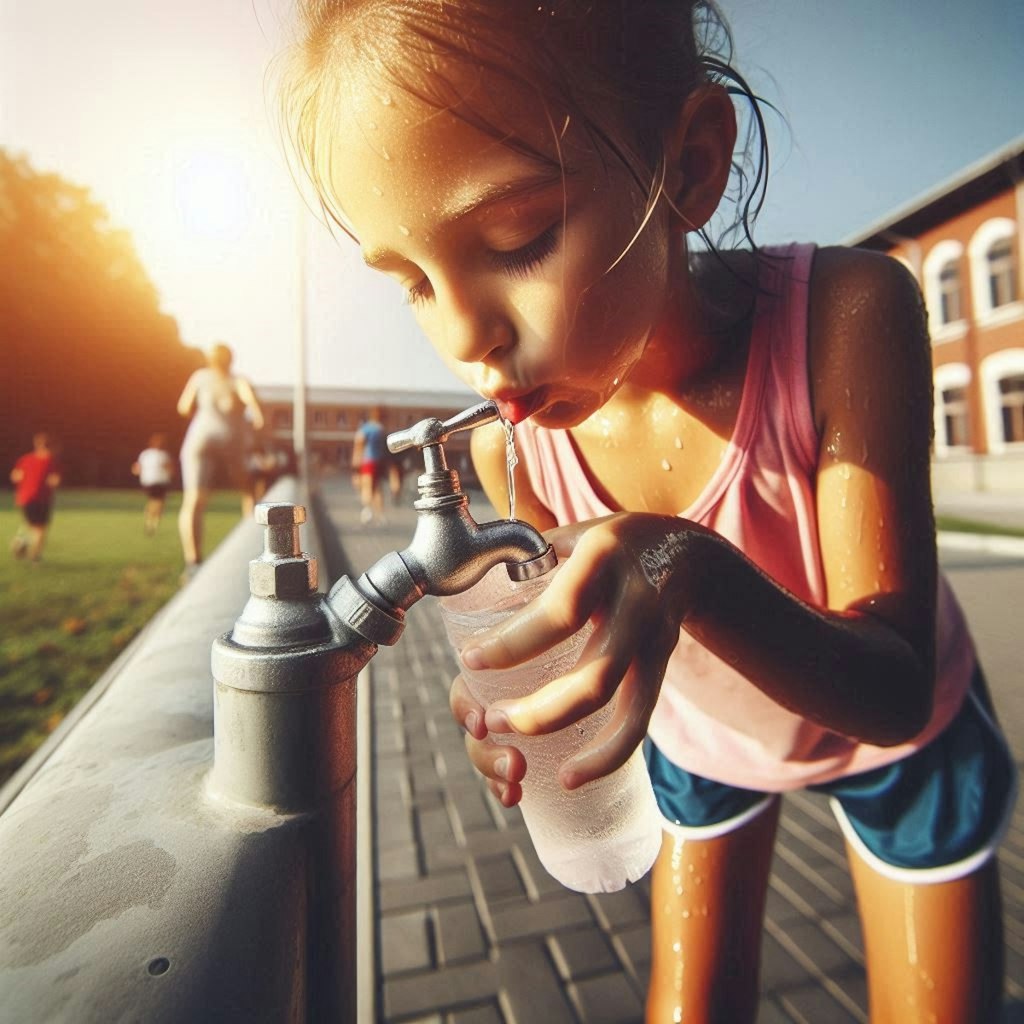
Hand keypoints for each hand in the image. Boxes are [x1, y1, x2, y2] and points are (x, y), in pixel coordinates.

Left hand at [456, 512, 699, 790]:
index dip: (515, 643)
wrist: (686, 554)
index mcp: (604, 559)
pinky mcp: (660, 667)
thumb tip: (466, 578)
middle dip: (536, 709)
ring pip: (617, 702)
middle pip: (594, 674)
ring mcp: (653, 639)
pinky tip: (570, 777)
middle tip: (491, 720)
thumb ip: (526, 557)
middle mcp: (636, 602)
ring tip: (515, 747)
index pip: (562, 612)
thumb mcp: (572, 533)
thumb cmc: (609, 544)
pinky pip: (639, 720)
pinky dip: (608, 756)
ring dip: (563, 730)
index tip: (470, 661)